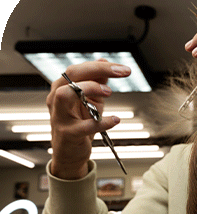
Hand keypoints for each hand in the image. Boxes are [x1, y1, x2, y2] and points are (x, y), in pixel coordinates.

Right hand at [46, 59, 130, 179]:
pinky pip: (84, 126)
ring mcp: (59, 116)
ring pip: (65, 95)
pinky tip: (115, 120)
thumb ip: (97, 82)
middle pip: (71, 75)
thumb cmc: (80, 124)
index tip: (123, 69)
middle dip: (98, 70)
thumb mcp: (91, 100)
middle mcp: (56, 99)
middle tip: (121, 73)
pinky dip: (102, 122)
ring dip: (89, 89)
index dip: (101, 66)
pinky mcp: (68, 134)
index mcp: (62, 87)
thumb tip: (104, 61)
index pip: (79, 69)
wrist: (71, 152)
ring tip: (108, 92)